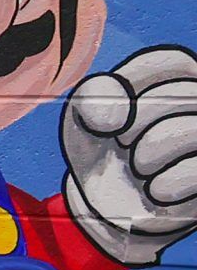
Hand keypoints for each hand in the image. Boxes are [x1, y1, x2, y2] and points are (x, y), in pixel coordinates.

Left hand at [65, 44, 196, 264]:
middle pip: (175, 96)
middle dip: (133, 127)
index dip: (130, 93)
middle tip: (126, 146)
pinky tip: (155, 190)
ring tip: (140, 167)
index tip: (115, 117)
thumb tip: (114, 116)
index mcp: (183, 78)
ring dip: (146, 156)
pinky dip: (160, 187)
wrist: (110, 206)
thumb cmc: (103, 149)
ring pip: (187, 132)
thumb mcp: (84, 119)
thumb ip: (93, 100)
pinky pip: (191, 173)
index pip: (169, 63)